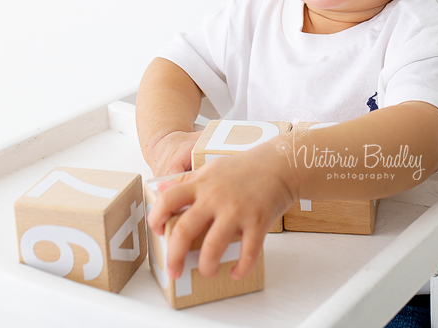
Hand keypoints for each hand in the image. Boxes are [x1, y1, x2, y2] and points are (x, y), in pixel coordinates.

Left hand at [147, 139, 296, 280]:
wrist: (281, 164)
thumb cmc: (245, 167)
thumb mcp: (211, 168)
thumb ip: (186, 180)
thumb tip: (160, 189)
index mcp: (202, 184)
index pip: (168, 200)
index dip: (156, 217)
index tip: (157, 231)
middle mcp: (215, 198)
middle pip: (184, 230)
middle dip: (174, 256)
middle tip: (173, 271)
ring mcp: (237, 210)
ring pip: (213, 246)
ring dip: (206, 266)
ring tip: (206, 271)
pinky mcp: (258, 221)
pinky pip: (248, 252)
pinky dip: (241, 267)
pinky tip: (237, 272)